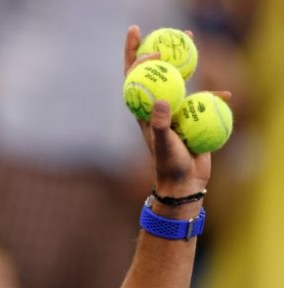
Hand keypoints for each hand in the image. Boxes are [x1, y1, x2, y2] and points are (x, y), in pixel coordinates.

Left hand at [124, 25, 230, 196]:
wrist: (183, 182)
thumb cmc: (168, 165)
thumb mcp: (163, 145)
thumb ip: (160, 124)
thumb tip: (162, 101)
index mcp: (143, 109)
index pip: (134, 78)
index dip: (135, 59)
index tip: (148, 48)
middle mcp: (157, 106)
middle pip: (156, 71)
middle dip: (160, 48)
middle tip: (169, 31)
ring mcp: (175, 110)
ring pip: (181, 79)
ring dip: (186, 59)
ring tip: (192, 39)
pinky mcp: (192, 117)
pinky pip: (204, 101)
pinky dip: (215, 97)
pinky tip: (226, 96)